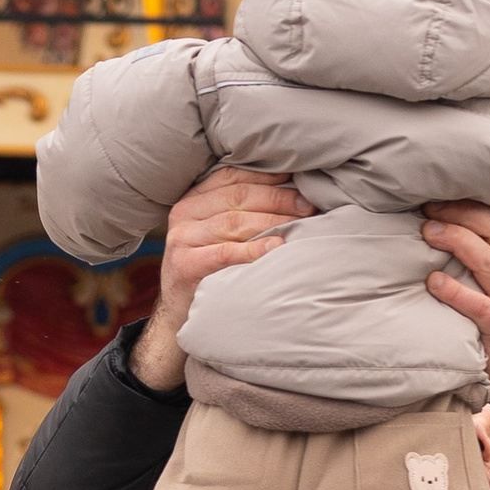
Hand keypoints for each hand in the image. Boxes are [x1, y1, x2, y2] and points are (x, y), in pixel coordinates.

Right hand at [133, 168, 315, 391]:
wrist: (181, 313)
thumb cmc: (210, 270)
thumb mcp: (218, 234)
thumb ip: (241, 211)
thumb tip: (293, 190)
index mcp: (193, 199)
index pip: (232, 176)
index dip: (267, 175)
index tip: (298, 177)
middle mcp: (183, 213)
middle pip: (238, 197)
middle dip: (278, 198)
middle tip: (309, 205)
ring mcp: (182, 239)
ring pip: (235, 221)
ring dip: (274, 221)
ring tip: (301, 223)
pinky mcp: (185, 265)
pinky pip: (225, 252)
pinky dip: (253, 250)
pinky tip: (277, 247)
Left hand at [421, 201, 489, 445]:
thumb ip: (485, 257)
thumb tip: (444, 223)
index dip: (477, 198)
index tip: (443, 190)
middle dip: (460, 211)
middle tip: (427, 207)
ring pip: (488, 259)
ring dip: (455, 239)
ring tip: (426, 232)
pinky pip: (478, 303)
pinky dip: (453, 289)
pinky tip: (432, 280)